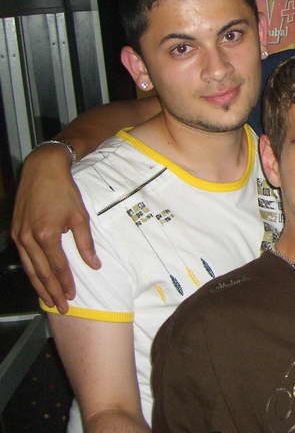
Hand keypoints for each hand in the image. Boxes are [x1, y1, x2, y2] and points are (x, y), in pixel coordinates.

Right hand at [10, 144, 98, 312]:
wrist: (42, 171)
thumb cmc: (64, 192)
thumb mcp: (80, 217)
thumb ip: (86, 243)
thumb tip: (95, 265)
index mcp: (47, 235)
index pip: (58, 267)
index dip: (65, 283)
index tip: (72, 297)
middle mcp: (29, 238)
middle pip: (41, 272)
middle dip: (51, 291)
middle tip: (61, 307)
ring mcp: (19, 235)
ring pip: (29, 268)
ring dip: (39, 285)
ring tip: (49, 300)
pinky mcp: (15, 231)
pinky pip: (24, 257)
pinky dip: (31, 271)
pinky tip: (37, 279)